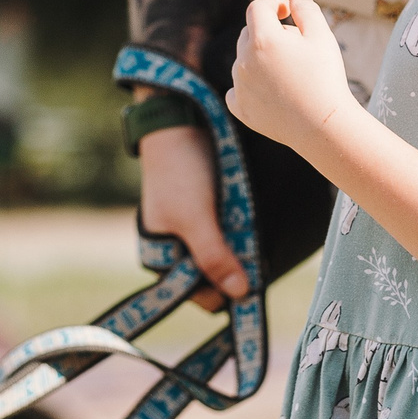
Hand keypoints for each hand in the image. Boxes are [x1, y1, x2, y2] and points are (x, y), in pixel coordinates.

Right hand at [138, 124, 246, 309]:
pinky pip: (234, 235)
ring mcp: (199, 232)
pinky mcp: (214, 215)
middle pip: (218, 279)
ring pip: (229, 257)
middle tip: (254, 251)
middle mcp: (180, 250)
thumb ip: (213, 257)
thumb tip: (240, 294)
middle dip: (237, 269)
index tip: (249, 280)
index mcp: (162, 258)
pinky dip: (244, 232)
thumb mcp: (195, 217)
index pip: (201, 296)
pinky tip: (252, 221)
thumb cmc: (178, 172)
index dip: (224, 293)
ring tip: (250, 230)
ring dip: (243, 250)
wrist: (180, 122)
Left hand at [225, 0, 353, 155]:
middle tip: (295, 46)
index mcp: (262, 39)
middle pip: (249, 33)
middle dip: (268, 32)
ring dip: (259, 58)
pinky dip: (249, 85)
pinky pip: (237, 88)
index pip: (257, 8)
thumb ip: (306, 9)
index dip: (273, 5)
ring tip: (288, 71)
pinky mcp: (240, 108)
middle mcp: (244, 60)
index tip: (287, 12)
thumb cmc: (325, 77)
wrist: (323, 126)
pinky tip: (269, 90)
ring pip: (244, 60)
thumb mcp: (321, 36)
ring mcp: (239, 86)